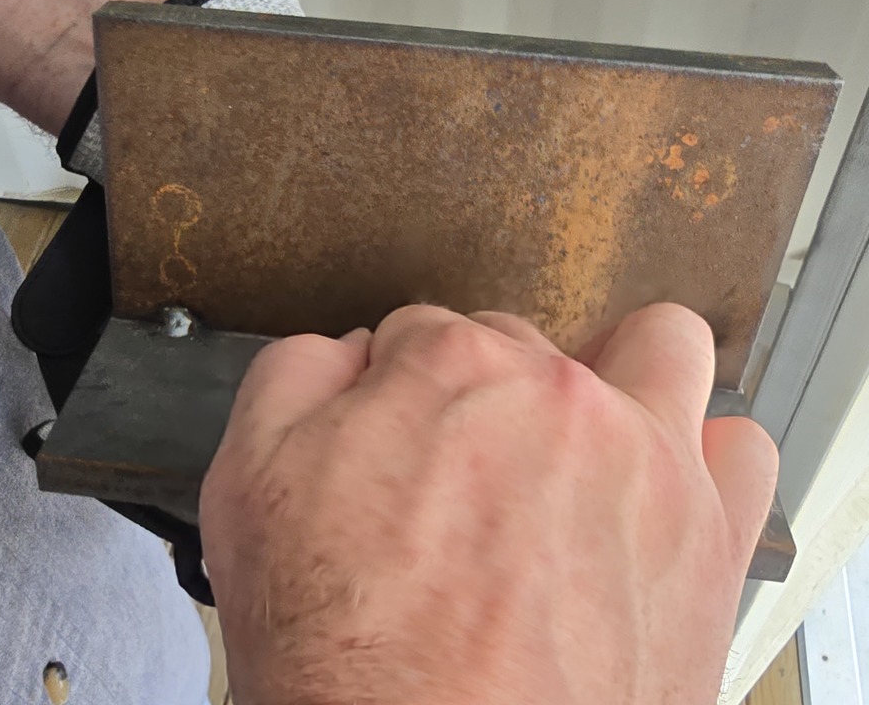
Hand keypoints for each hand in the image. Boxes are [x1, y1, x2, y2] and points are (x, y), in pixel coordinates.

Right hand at [199, 303, 777, 704]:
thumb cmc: (344, 654)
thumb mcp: (248, 485)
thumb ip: (295, 378)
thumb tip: (343, 353)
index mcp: (447, 368)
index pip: (421, 333)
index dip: (397, 389)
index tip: (398, 440)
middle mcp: (552, 396)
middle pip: (519, 345)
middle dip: (484, 396)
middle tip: (462, 475)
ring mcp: (640, 458)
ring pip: (651, 349)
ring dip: (615, 375)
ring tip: (577, 439)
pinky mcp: (702, 535)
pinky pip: (737, 449)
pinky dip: (700, 455)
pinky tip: (654, 488)